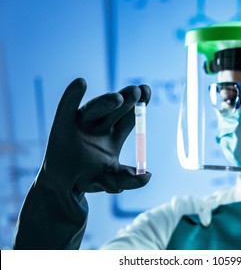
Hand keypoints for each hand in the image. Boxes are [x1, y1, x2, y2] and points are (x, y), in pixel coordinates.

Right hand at [40, 77, 150, 193]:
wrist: (62, 187)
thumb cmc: (89, 179)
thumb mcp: (111, 180)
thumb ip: (128, 179)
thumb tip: (147, 177)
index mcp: (115, 135)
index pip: (130, 117)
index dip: (139, 105)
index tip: (147, 92)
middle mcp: (100, 126)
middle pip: (115, 109)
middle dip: (127, 100)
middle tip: (137, 92)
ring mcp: (81, 123)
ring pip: (95, 108)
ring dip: (106, 102)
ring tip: (118, 98)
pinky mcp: (61, 124)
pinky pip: (66, 108)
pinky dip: (72, 96)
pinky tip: (80, 84)